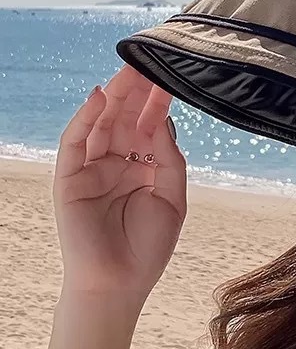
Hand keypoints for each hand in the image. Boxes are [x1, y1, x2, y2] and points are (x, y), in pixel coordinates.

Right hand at [53, 65, 186, 300]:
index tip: (170, 79)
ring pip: (102, 124)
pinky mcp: (70, 178)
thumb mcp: (172, 198)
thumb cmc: (146, 247)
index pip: (148, 128)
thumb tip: (163, 122)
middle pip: (125, 119)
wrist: (119, 284)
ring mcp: (91, 170)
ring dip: (115, 97)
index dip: (158, 104)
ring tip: (130, 71)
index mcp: (142, 169)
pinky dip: (86, 118)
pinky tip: (100, 97)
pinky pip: (75, 142)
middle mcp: (116, 164)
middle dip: (137, 92)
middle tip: (150, 64)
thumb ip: (168, 159)